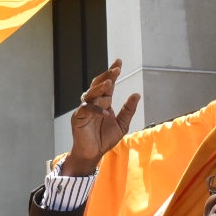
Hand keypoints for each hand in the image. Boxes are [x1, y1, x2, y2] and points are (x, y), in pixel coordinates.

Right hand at [63, 60, 138, 175]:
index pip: (107, 84)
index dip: (112, 73)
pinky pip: (86, 110)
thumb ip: (128, 110)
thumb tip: (137, 94)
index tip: (119, 62)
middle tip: (116, 70)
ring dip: (100, 89)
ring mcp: (85, 109)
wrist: (93, 153)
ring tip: (109, 84)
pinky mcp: (78, 117)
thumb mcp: (122, 124)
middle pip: (98, 85)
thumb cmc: (105, 139)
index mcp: (103, 101)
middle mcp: (93, 102)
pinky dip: (96, 110)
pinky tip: (106, 113)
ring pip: (91, 94)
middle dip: (107, 76)